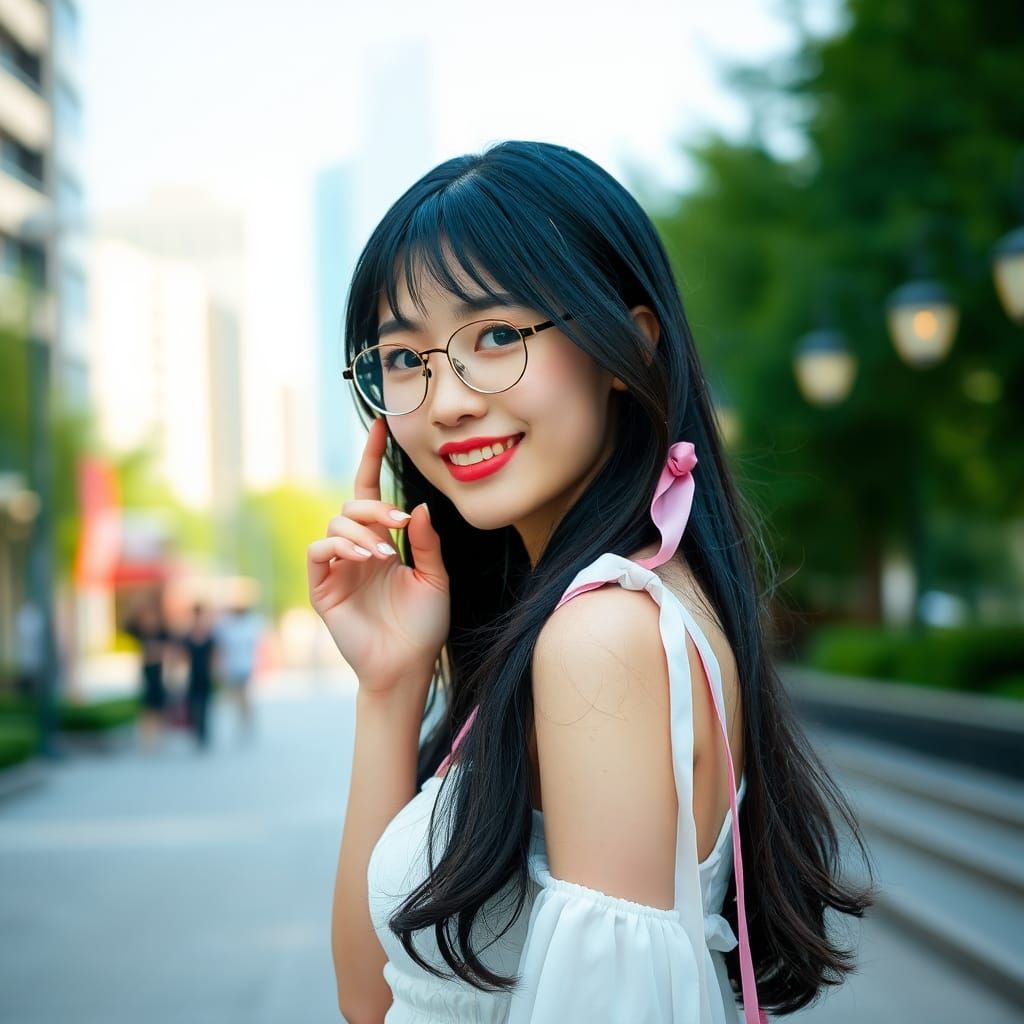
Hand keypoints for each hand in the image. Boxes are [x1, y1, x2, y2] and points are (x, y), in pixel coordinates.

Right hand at [307, 417, 449, 699]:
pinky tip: (365, 558)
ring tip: (385, 554)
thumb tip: (416, 506)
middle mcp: (356, 549)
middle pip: (353, 505)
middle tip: (397, 523)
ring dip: (362, 531)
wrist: (406, 666)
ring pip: (336, 523)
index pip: (371, 492)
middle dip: (374, 507)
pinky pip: (319, 550)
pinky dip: (341, 546)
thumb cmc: (423, 625)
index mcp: (381, 542)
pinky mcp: (322, 586)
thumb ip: (426, 542)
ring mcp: (337, 567)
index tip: (382, 425)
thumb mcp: (435, 578)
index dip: (373, 458)